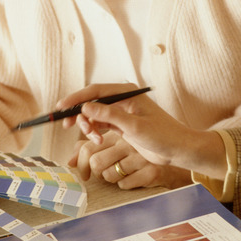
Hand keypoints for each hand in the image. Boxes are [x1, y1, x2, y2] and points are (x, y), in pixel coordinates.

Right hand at [60, 83, 226, 178]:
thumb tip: (86, 107)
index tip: (61, 107)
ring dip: (88, 125)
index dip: (76, 98)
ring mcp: (121, 112)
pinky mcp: (121, 124)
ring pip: (94, 114)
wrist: (178, 149)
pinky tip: (96, 140)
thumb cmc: (162, 135)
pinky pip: (100, 124)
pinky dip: (94, 131)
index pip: (95, 91)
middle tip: (69, 126)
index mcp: (127, 93)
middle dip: (79, 114)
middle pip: (92, 102)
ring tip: (93, 139)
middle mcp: (122, 99)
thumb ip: (109, 116)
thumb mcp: (134, 126)